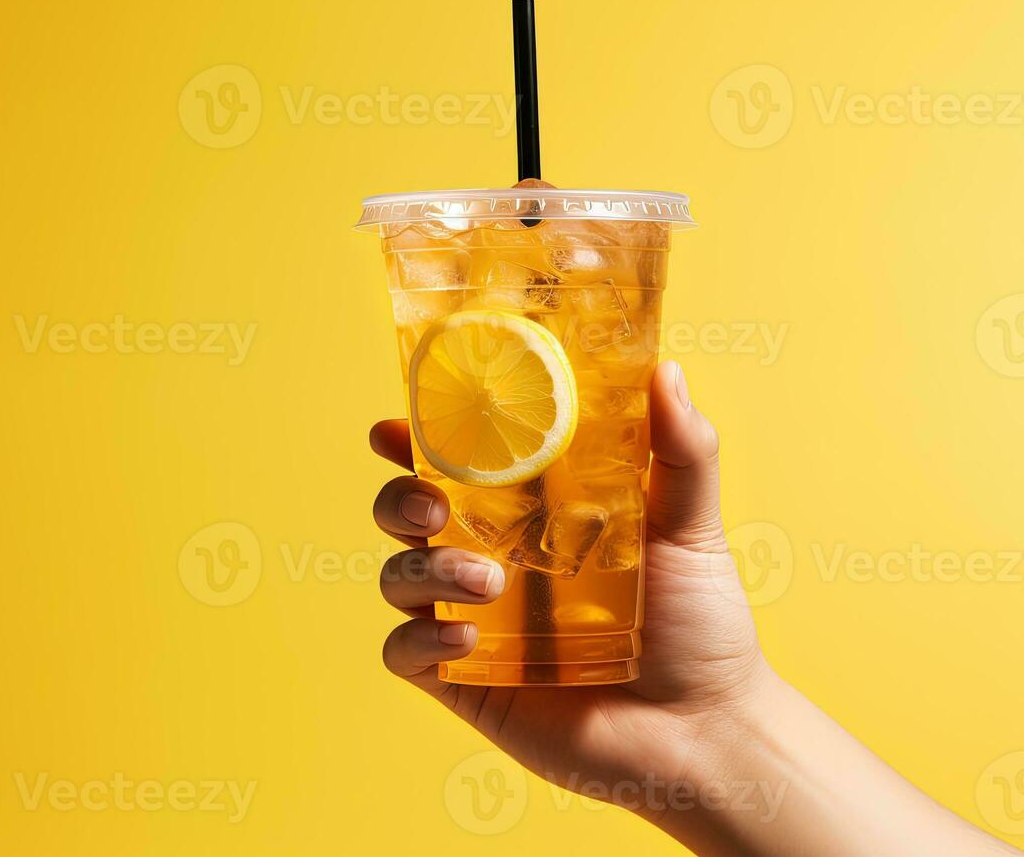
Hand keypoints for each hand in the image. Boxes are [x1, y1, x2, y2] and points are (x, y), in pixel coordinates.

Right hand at [370, 361, 772, 803]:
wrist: (704, 732)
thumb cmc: (701, 627)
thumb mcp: (691, 527)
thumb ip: (681, 450)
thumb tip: (666, 370)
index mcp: (528, 511)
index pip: (452, 461)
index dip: (413, 437)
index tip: (397, 425)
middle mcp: (489, 556)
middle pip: (403, 509)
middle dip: (399, 498)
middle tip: (434, 505)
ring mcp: (471, 618)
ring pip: (397, 575)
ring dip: (423, 568)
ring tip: (486, 582)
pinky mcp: (464, 677)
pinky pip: (404, 649)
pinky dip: (420, 636)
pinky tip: (466, 635)